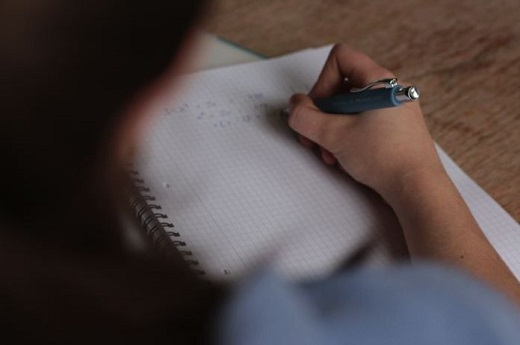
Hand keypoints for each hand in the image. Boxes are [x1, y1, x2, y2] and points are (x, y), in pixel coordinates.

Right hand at [288, 44, 443, 200]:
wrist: (417, 189)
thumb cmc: (387, 159)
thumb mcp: (335, 136)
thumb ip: (305, 118)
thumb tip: (294, 107)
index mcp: (380, 81)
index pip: (341, 58)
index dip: (321, 81)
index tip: (319, 108)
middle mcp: (389, 90)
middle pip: (342, 86)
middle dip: (322, 113)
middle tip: (315, 136)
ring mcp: (393, 110)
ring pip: (350, 108)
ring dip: (332, 130)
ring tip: (330, 154)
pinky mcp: (394, 128)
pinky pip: (362, 122)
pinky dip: (347, 136)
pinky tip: (344, 158)